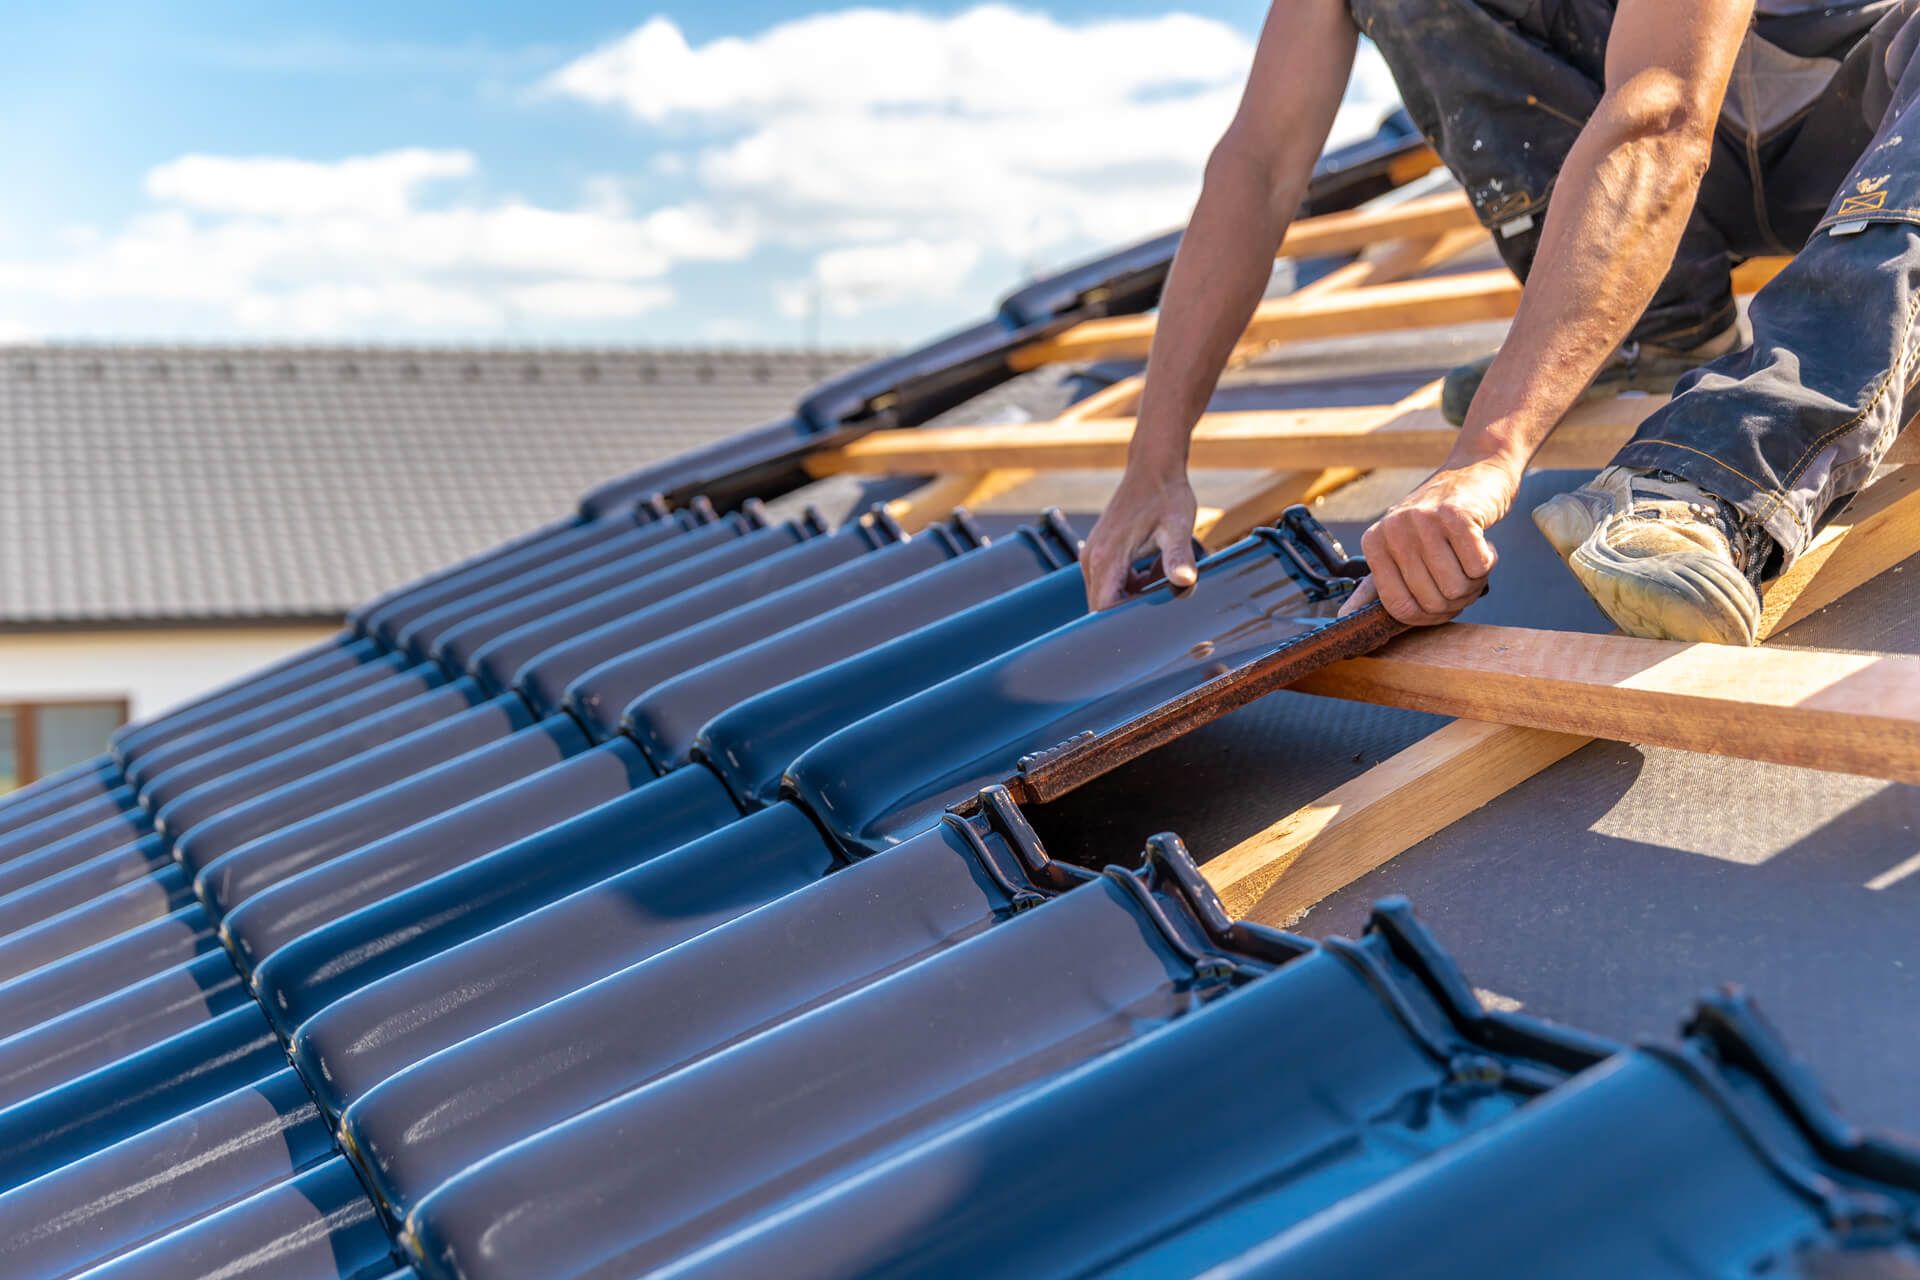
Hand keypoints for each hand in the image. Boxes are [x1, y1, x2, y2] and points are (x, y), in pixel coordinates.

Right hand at [1083, 465, 1199, 609]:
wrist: (1153, 467)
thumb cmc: (1166, 496)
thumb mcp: (1178, 527)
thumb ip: (1178, 557)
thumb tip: (1185, 582)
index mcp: (1107, 557)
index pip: (1103, 608)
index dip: (1124, 621)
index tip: (1152, 617)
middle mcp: (1092, 559)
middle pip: (1102, 606)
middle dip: (1131, 610)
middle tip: (1163, 599)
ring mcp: (1092, 555)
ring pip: (1106, 595)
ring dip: (1133, 597)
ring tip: (1160, 579)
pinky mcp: (1099, 551)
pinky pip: (1109, 582)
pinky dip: (1131, 585)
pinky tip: (1152, 570)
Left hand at [1340, 457, 1517, 625]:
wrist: (1474, 471)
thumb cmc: (1437, 520)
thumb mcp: (1399, 548)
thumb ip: (1374, 585)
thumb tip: (1342, 617)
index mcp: (1373, 542)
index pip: (1399, 608)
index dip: (1428, 616)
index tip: (1441, 602)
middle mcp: (1393, 528)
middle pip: (1431, 602)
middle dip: (1456, 600)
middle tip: (1462, 576)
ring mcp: (1424, 519)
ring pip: (1456, 588)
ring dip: (1474, 582)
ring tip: (1470, 559)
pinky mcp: (1458, 514)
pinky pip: (1479, 567)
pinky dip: (1488, 563)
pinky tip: (1483, 544)